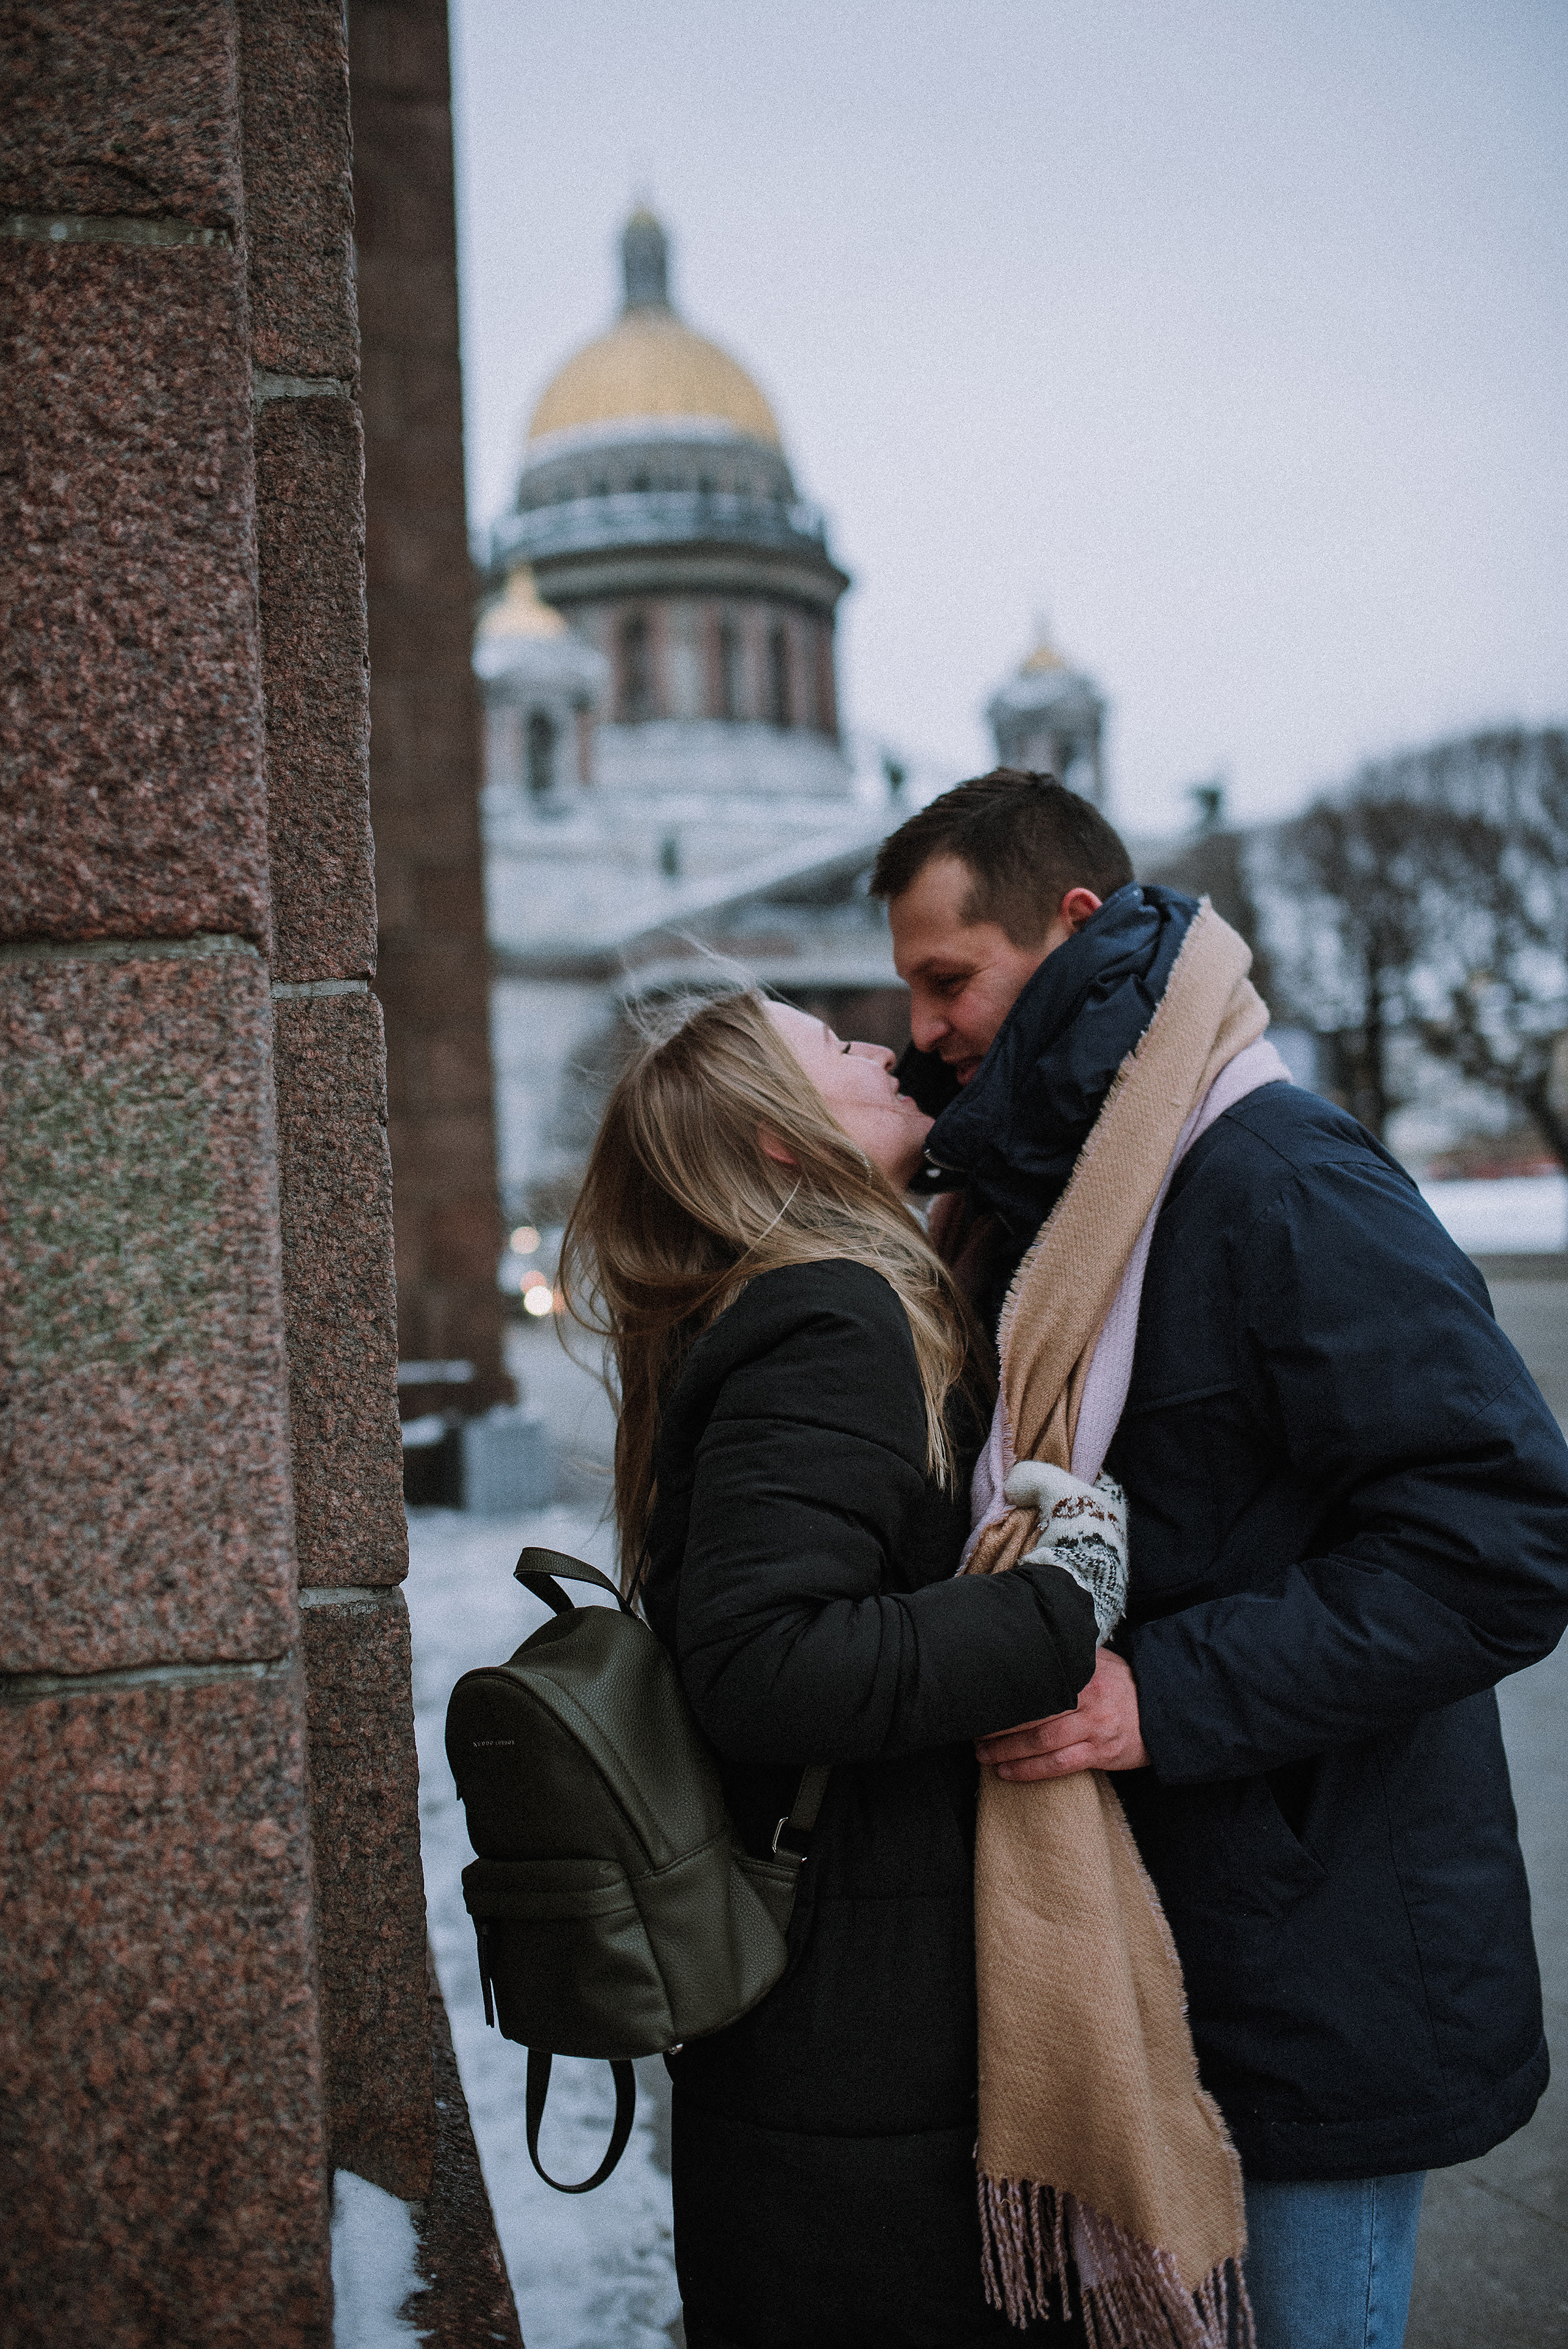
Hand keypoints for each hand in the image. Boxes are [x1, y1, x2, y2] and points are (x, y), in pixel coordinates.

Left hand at [975, 1650, 1148, 1780]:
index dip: (1005, 1694)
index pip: (1036, 1681)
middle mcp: (1088, 1697)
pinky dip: (1030, 1770)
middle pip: (1033, 1712)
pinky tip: (1008, 1773)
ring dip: (1007, 1751)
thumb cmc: (1122, 1684)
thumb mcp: (1097, 1660)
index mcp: (1083, 1670)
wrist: (1165, 1710)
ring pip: (1042, 1741)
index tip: (980, 1700)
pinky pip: (1060, 1765)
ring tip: (983, 1755)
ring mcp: (1095, 1727)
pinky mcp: (1102, 1753)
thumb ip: (1067, 1656)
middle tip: (972, 1732)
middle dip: (998, 1726)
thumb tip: (1024, 1646)